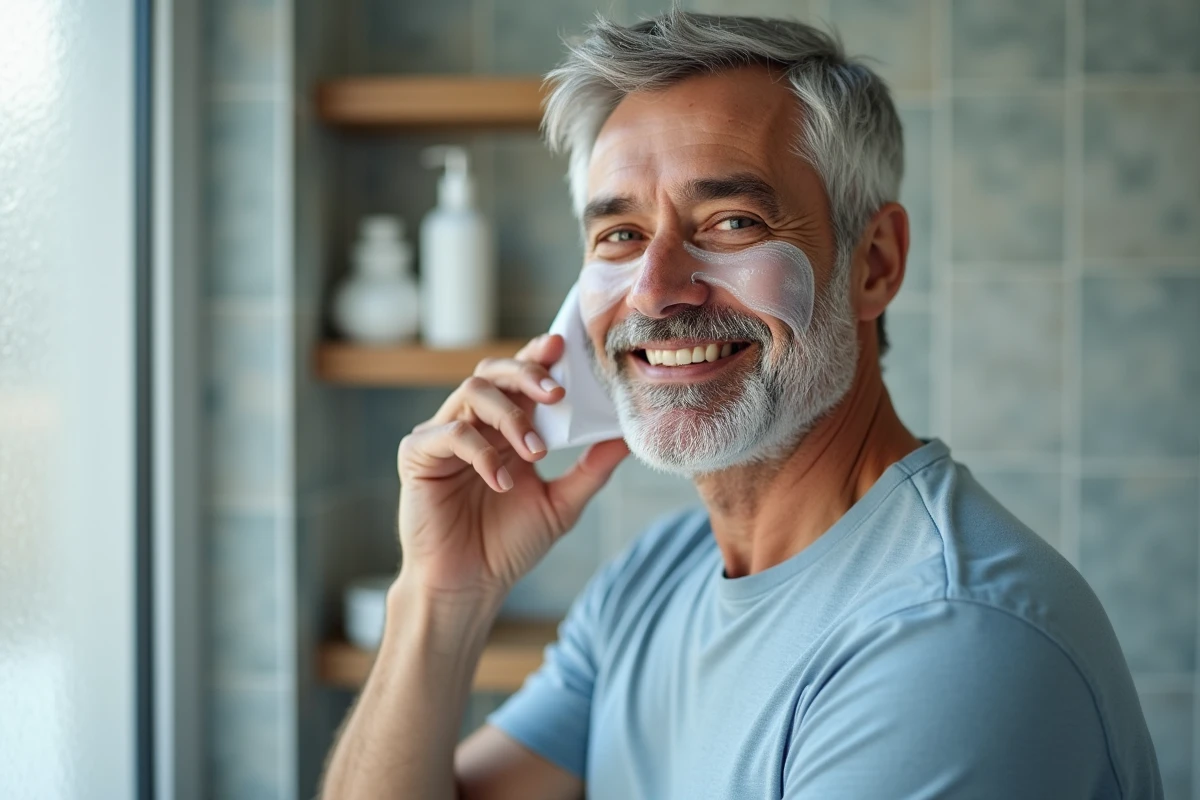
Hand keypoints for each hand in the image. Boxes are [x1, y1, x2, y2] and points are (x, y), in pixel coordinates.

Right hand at [395, 334, 628, 603]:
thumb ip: (591, 469)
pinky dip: (481, 451)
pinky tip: (502, 481)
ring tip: (536, 452)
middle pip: (493, 371)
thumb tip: (626, 437)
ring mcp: (443, 436)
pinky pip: (449, 433)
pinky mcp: (418, 455)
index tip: (563, 348)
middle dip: (526, 373)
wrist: (471, 585)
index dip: (538, 356)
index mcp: (505, 427)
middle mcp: (474, 424)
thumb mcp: (561, 503)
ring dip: (510, 415)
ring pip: (472, 392)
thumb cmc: (509, 545)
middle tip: (556, 393)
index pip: (520, 377)